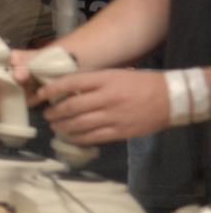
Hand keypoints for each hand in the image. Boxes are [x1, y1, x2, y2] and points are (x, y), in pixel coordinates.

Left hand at [39, 69, 169, 143]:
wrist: (170, 98)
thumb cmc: (140, 82)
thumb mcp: (115, 74)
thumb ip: (93, 82)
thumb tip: (67, 89)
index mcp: (105, 79)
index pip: (71, 82)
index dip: (52, 88)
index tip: (41, 93)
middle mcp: (107, 98)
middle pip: (72, 106)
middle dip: (55, 111)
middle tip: (47, 114)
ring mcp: (114, 116)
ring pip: (80, 124)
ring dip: (63, 126)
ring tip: (55, 126)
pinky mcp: (121, 132)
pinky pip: (94, 137)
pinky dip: (79, 138)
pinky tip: (70, 137)